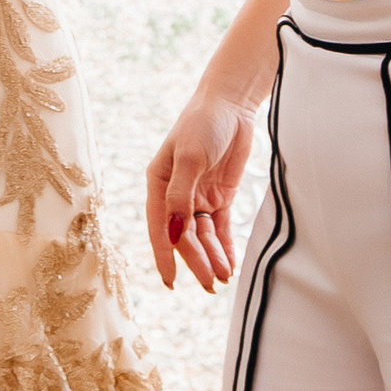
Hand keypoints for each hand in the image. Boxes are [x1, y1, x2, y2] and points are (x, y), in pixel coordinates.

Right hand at [146, 89, 259, 292]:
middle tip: (210, 284)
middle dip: (196, 261)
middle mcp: (175, 194)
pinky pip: (220, 228)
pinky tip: (231, 263)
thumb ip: (181, 196)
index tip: (170, 282)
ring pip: (203, 236)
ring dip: (212, 256)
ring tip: (224, 276)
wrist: (232, 105)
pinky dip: (225, 246)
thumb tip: (174, 232)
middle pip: (183, 236)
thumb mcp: (189, 157)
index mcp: (159, 183)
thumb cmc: (202, 124)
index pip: (159, 226)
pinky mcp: (220, 196)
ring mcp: (198, 196)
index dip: (164, 255)